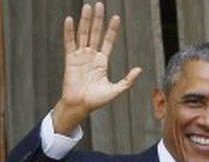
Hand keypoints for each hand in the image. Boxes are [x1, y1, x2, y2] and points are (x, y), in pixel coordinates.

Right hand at [53, 2, 141, 134]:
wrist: (81, 105)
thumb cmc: (97, 100)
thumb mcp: (116, 90)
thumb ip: (127, 80)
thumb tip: (139, 69)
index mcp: (102, 61)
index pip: (108, 41)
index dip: (112, 30)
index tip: (116, 17)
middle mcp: (91, 56)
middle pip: (96, 33)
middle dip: (99, 19)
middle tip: (100, 4)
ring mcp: (80, 56)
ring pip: (84, 34)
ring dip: (86, 20)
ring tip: (88, 7)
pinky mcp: (70, 59)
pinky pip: (69, 42)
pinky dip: (69, 31)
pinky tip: (70, 19)